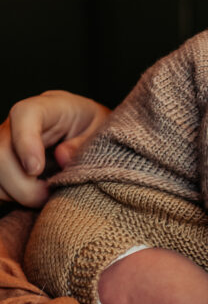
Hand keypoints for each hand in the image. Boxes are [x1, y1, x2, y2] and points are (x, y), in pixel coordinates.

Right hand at [0, 90, 110, 206]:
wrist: (88, 131)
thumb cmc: (94, 128)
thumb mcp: (102, 130)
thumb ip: (85, 143)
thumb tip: (62, 157)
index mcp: (50, 107)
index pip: (25, 114)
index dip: (25, 142)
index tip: (36, 169)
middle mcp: (20, 122)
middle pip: (1, 149)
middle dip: (20, 182)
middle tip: (46, 195)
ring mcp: (7, 141)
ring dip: (15, 192)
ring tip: (44, 196)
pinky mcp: (4, 162)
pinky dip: (11, 195)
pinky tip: (33, 195)